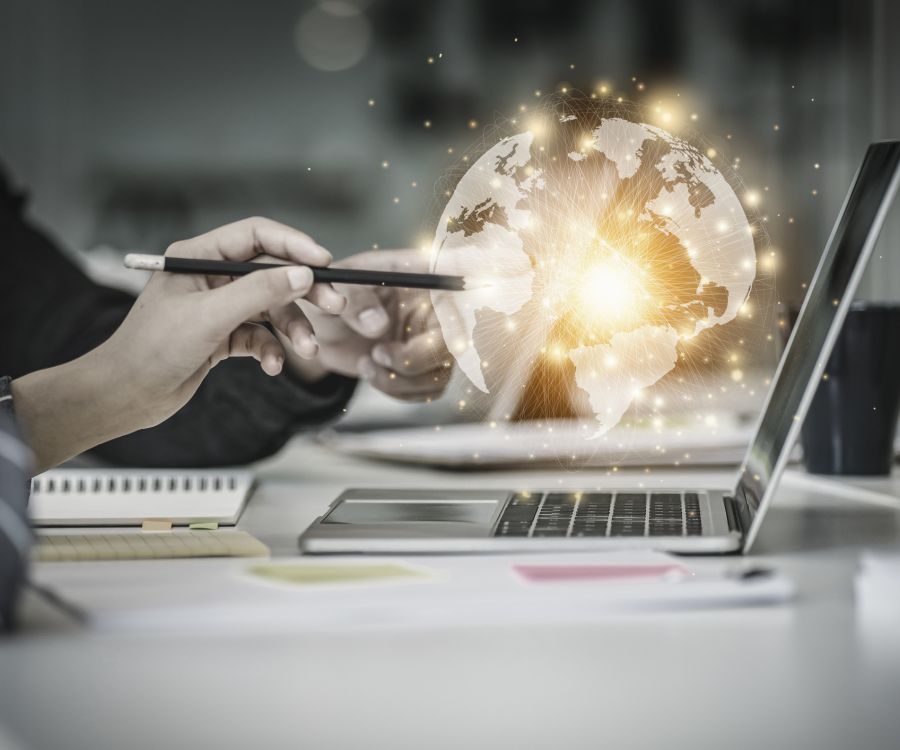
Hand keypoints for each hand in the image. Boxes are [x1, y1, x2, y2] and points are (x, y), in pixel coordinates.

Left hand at [13, 217, 345, 469]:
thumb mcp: (210, 316)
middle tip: (335, 304)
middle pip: (272, 273)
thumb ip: (258, 291)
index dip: (293, 244)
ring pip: (272, 309)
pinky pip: (261, 337)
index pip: (256, 236)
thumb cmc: (153, 349)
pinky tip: (272, 366)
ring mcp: (220, 307)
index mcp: (199, 257)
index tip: (324, 261)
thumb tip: (302, 275)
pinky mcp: (224, 336)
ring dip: (292, 329)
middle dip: (304, 292)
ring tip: (308, 350)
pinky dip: (272, 351)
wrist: (127, 395)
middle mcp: (212, 277)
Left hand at [284, 249, 452, 401]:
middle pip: (457, 337)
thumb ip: (355, 301)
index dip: (465, 288)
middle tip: (380, 354)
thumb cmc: (333, 296)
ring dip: (401, 378)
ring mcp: (435, 338)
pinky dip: (400, 391)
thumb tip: (378, 325)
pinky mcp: (428, 366)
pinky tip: (374, 374)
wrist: (324, 329)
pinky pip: (431, 389)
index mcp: (421, 273)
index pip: (459, 276)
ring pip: (443, 370)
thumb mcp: (336, 290)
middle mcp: (437, 305)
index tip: (446, 307)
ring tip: (368, 364)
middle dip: (417, 356)